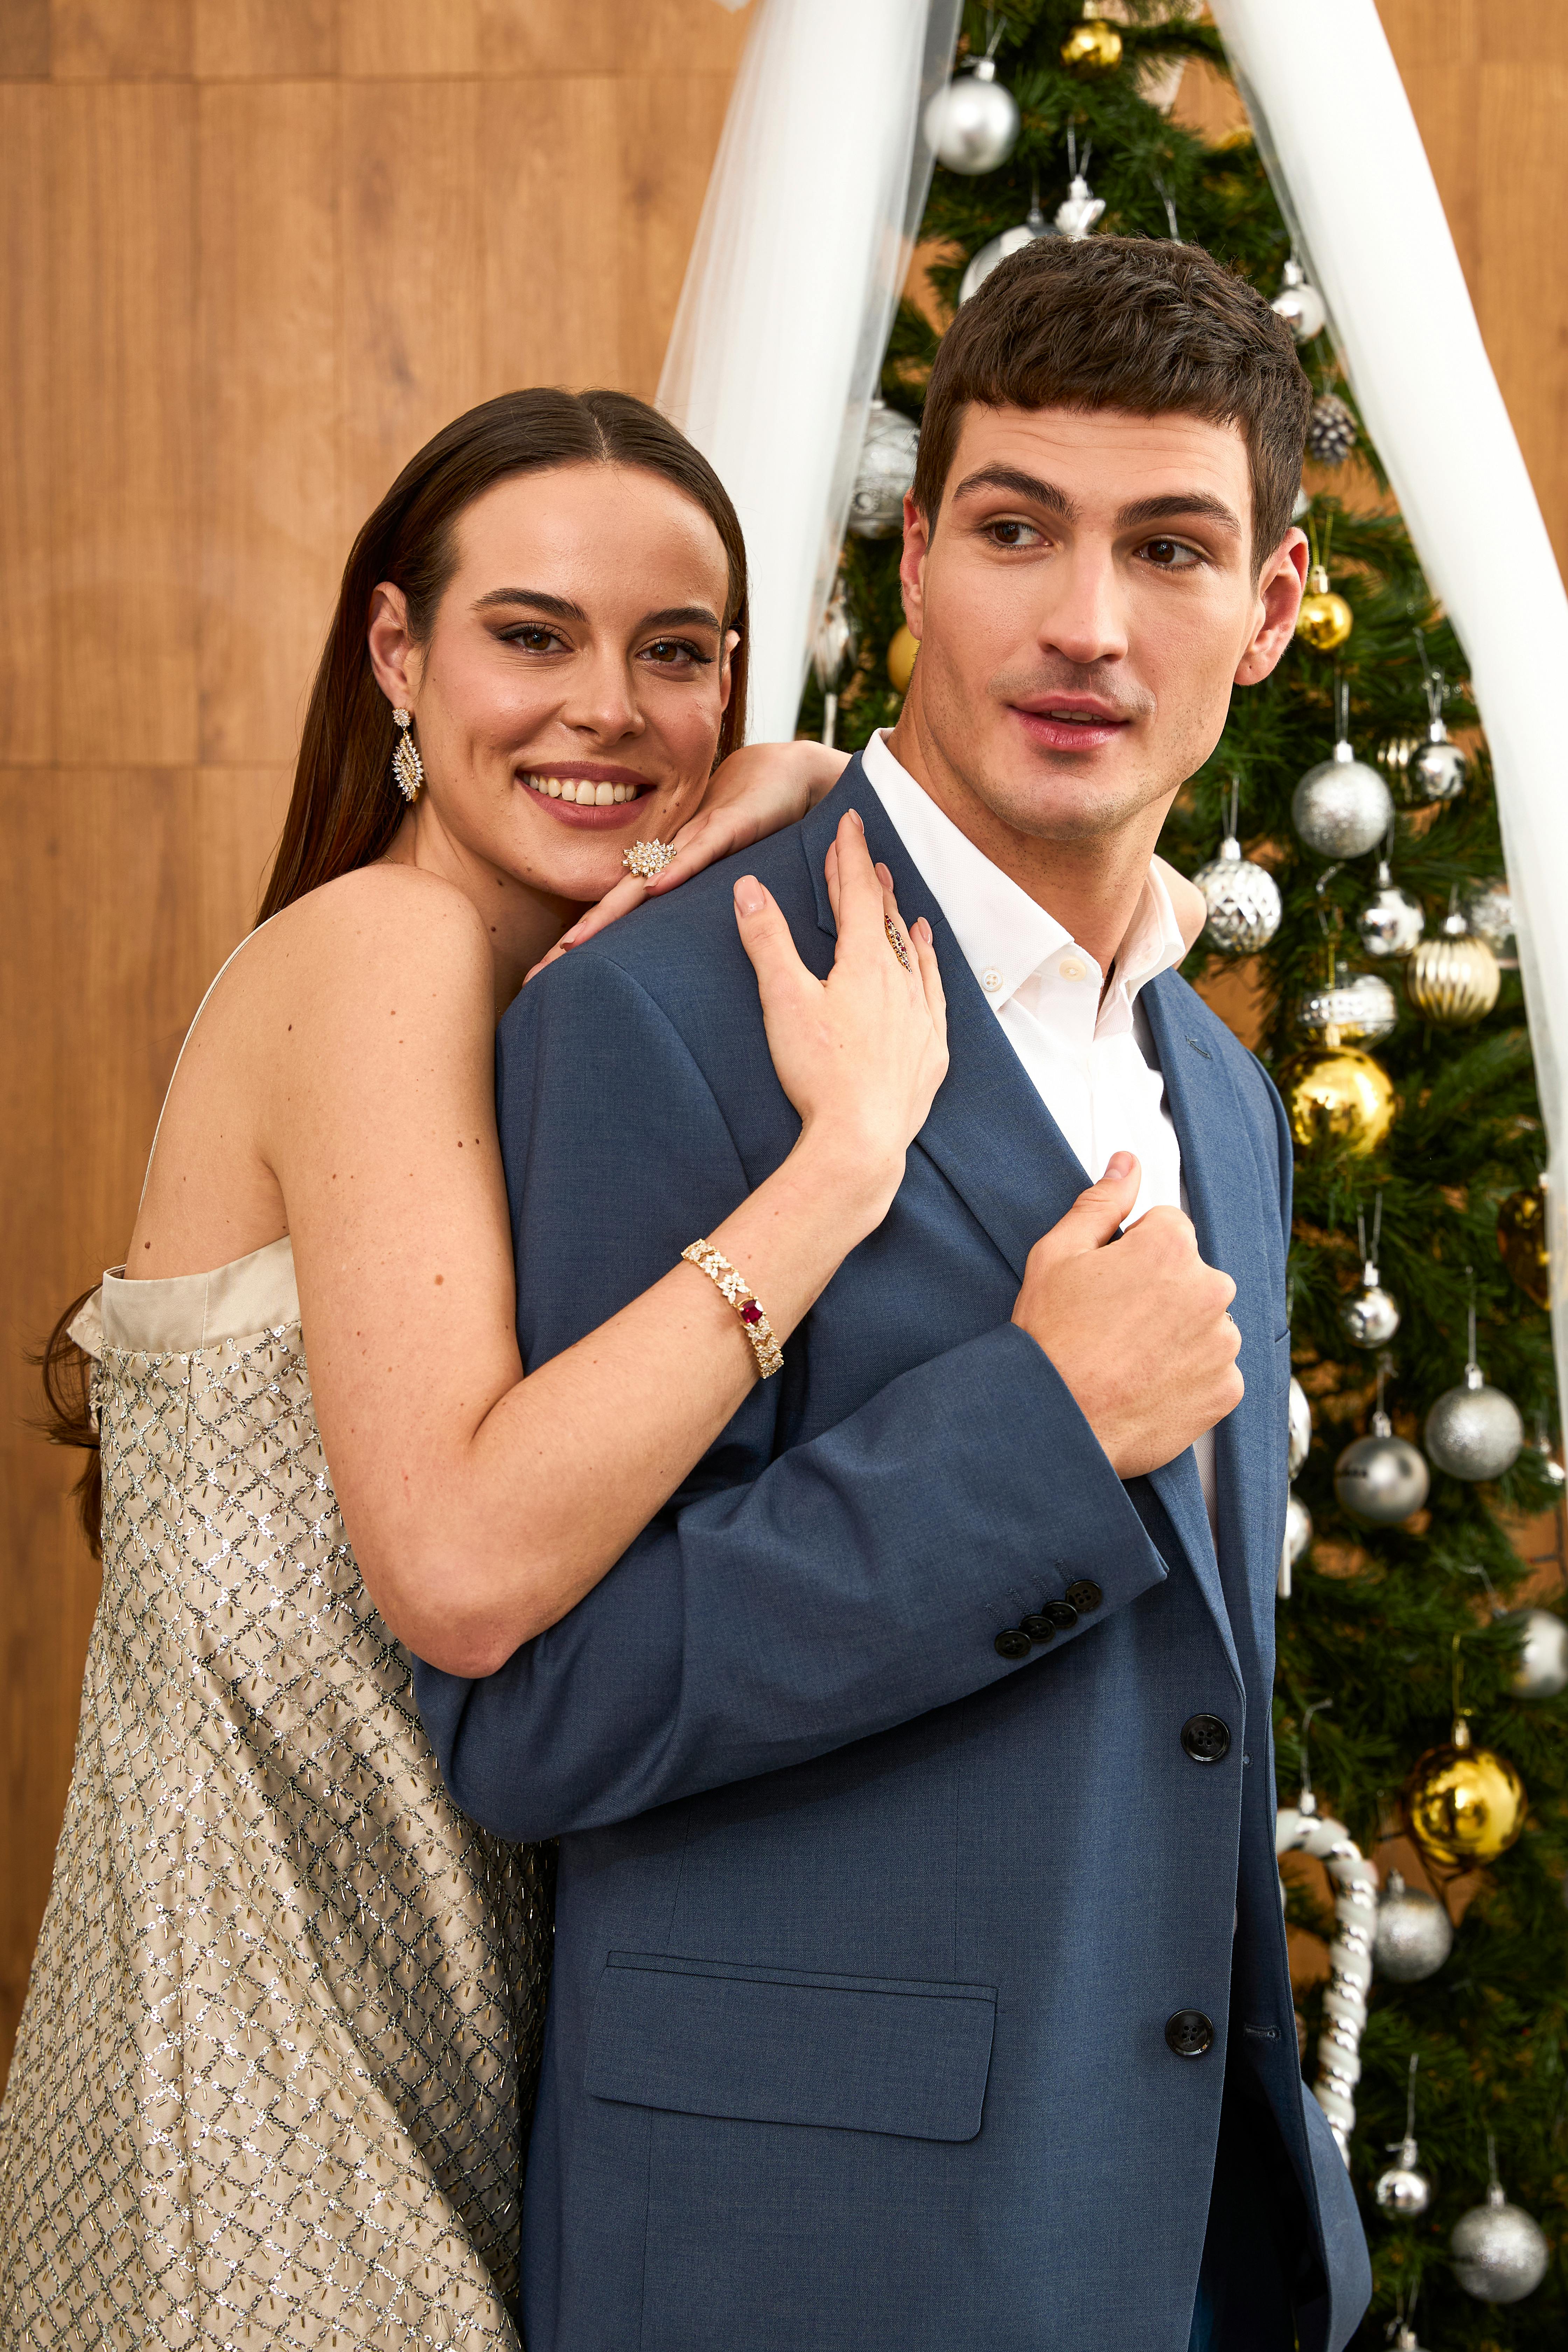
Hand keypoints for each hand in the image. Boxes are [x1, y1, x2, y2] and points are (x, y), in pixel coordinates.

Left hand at [526, 741, 848, 978]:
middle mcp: (670, 857)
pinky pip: (700, 850)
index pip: (616, 912)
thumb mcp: (721, 873)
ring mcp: (696, 840)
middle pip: (615, 904)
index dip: (581, 943)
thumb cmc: (754, 823)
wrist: (788, 773)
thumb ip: (696, 901)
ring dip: (608, 912)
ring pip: (644, 880)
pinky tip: (654, 887)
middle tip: (536, 976)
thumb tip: (674, 953)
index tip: (542, 979)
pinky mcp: (730, 825)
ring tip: (572, 945)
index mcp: (666, 871)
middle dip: (576, 941)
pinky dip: (677, 867)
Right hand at [732, 811, 947, 1223]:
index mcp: (864, 964)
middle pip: (884, 918)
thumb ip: (767, 941)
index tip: (848, 821)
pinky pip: (935, 992)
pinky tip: (925, 954)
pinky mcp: (930, 1051)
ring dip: (900, 919)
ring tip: (897, 895)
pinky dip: (928, 964)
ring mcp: (920, 1017)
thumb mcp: (784, 1000)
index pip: (857, 894)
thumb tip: (749, 888)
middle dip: (870, 880)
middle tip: (863, 851)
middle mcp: (900, 982)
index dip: (849, 854)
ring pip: (913, 952)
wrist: (861, 1140)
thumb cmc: (819, 1073)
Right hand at [1011, 1152, 1241, 1477]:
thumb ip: (1101, 1203)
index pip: (1167, 1229)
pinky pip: (1214, 1372)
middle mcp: (1210, 1289)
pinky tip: (1146, 1384)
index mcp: (1172, 1247)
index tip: (1107, 1287)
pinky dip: (1188, 1377)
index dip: (1131, 1255)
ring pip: (1205, 1324)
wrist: (1055, 1422)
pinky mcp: (1227, 1390)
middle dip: (1160, 1293)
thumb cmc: (1050, 1339)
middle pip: (1191, 1276)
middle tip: (1113, 1326)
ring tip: (1128, 1359)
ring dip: (1177, 1336)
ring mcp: (1223, 1343)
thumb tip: (1126, 1164)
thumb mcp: (1058, 1255)